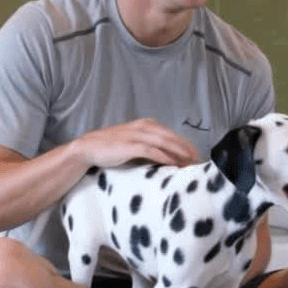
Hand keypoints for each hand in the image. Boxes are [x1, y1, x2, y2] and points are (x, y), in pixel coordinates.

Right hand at [77, 118, 199, 170]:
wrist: (88, 148)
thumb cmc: (111, 147)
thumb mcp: (133, 142)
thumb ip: (149, 146)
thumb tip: (166, 157)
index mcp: (146, 124)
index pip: (170, 133)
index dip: (184, 143)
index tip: (195, 154)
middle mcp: (143, 127)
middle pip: (170, 136)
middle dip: (186, 147)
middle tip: (198, 159)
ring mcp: (135, 135)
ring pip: (163, 141)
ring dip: (178, 152)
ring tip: (190, 161)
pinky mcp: (129, 146)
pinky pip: (150, 150)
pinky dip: (163, 156)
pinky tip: (173, 163)